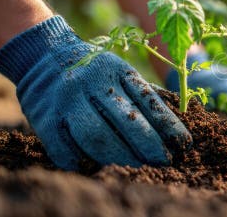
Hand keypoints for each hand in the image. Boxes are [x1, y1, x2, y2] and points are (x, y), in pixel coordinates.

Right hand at [0, 16, 191, 169]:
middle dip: (148, 145)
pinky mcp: (45, 118)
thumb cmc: (94, 70)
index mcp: (116, 69)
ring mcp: (67, 100)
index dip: (168, 124)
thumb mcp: (120, 70)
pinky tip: (100, 169)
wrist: (43, 56)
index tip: (183, 144)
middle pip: (124, 120)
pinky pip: (65, 148)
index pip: (148, 99)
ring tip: (139, 169)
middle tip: (164, 162)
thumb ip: (144, 93)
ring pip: (96, 135)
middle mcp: (92, 82)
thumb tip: (179, 119)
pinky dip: (83, 162)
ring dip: (120, 157)